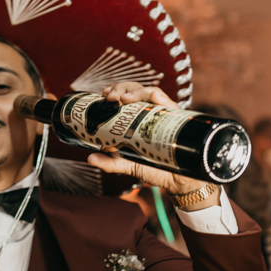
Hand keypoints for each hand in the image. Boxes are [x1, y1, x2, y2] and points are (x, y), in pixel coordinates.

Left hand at [85, 82, 219, 201]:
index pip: (125, 96)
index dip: (115, 90)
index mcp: (137, 119)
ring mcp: (163, 115)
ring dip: (136, 91)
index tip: (105, 95)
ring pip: (149, 92)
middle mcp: (150, 113)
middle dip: (121, 88)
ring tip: (124, 99)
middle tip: (111, 97)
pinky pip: (169, 102)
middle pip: (135, 90)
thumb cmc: (155, 169)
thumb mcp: (128, 165)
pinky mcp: (177, 120)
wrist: (178, 182)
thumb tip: (91, 157)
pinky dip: (159, 96)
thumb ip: (110, 163)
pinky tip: (151, 97)